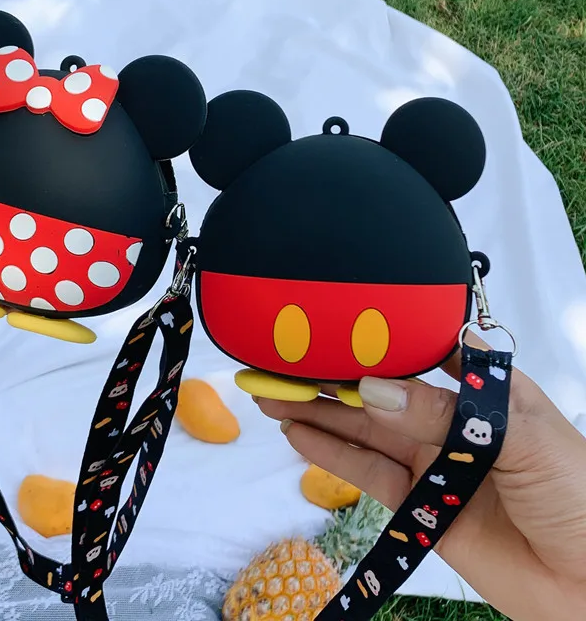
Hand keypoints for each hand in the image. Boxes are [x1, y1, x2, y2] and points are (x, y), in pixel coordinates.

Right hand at [256, 343, 585, 620]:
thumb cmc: (581, 498)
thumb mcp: (521, 441)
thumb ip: (443, 414)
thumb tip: (372, 389)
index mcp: (483, 389)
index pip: (420, 351)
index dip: (374, 336)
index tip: (329, 322)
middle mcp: (450, 419)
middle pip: (380, 391)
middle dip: (331, 376)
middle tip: (279, 362)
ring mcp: (430, 461)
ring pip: (363, 430)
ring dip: (318, 412)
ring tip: (271, 395)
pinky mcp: (418, 504)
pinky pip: (367, 473)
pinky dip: (330, 454)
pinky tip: (297, 435)